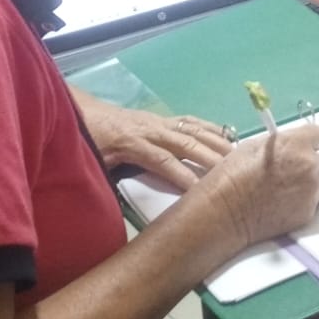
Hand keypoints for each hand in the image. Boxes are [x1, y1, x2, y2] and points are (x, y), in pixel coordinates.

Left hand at [77, 101, 234, 191]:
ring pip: (194, 130)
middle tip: (235, 176)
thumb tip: (122, 206)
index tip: (204, 193)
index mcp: (134, 143)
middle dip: (211, 160)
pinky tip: (226, 136)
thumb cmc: (88, 141)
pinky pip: (190, 121)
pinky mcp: (161, 118)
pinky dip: (210, 128)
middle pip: (187, 144)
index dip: (185, 176)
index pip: (165, 162)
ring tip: (239, 157)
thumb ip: (108, 181)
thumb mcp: (94, 163)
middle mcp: (152, 129)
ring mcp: (159, 121)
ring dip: (217, 142)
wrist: (80, 112)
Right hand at [192, 123, 318, 249]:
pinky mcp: (308, 213)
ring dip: (309, 185)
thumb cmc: (232, 175)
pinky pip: (313, 203)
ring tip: (286, 190)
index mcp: (296, 144)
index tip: (301, 148)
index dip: (309, 142)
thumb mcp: (254, 146)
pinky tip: (282, 204)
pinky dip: (302, 202)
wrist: (225, 211)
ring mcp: (311, 191)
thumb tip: (290, 146)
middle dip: (309, 165)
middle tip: (289, 173)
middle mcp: (309, 166)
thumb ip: (281, 144)